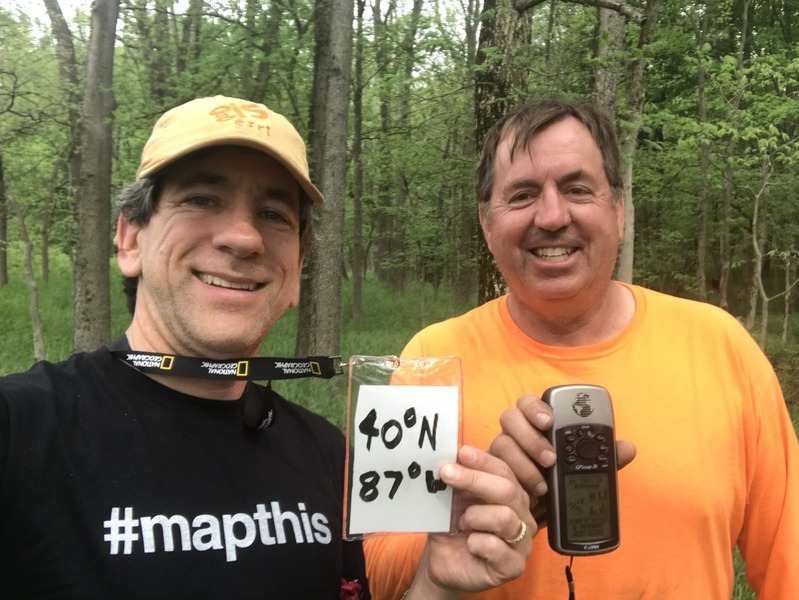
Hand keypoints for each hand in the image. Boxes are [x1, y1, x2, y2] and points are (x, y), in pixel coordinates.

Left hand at [404, 445, 534, 599]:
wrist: (443, 562)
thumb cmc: (452, 526)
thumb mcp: (453, 497)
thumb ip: (458, 478)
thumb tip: (452, 456)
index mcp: (511, 492)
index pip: (505, 469)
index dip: (484, 460)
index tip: (462, 453)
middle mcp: (522, 513)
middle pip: (507, 489)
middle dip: (474, 479)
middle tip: (446, 472)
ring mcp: (522, 541)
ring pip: (504, 517)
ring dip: (473, 516)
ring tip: (461, 523)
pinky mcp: (514, 565)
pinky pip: (495, 546)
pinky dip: (475, 542)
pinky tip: (469, 544)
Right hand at [489, 394, 636, 522]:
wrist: (534, 518)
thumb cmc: (555, 486)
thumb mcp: (582, 472)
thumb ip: (603, 459)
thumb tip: (627, 447)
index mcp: (535, 426)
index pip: (529, 403)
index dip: (536, 408)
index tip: (550, 421)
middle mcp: (514, 435)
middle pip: (509, 417)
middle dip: (529, 436)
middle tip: (549, 458)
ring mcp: (499, 454)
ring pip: (500, 443)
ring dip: (522, 463)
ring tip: (542, 485)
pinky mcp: (490, 474)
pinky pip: (491, 469)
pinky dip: (512, 481)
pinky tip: (527, 495)